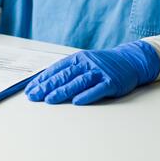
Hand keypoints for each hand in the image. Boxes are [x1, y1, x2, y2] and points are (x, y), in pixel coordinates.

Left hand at [25, 40, 159, 104]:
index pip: (55, 70)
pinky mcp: (111, 82)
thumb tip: (43, 83)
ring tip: (49, 99)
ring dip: (62, 91)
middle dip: (47, 86)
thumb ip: (66, 72)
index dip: (42, 80)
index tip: (30, 89)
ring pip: (78, 82)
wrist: (130, 60)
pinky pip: (97, 89)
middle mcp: (86, 64)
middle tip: (34, 96)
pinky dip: (87, 95)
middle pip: (64, 76)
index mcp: (77, 59)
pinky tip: (76, 101)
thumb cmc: (101, 65)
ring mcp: (99, 73)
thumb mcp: (82, 63)